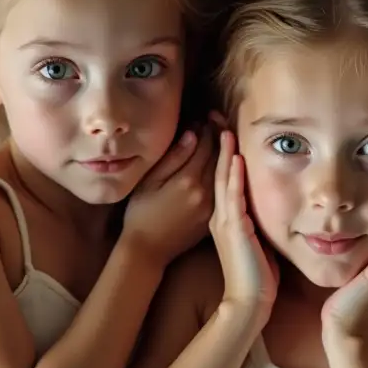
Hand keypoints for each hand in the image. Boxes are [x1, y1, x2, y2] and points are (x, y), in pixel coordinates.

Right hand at [122, 128, 214, 267]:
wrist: (148, 250)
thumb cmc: (141, 214)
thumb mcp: (150, 182)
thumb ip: (173, 158)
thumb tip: (192, 135)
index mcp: (188, 181)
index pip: (206, 147)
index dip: (207, 129)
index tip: (205, 117)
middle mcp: (205, 193)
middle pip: (220, 157)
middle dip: (220, 135)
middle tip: (217, 120)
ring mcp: (212, 206)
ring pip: (225, 172)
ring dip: (226, 152)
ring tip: (224, 135)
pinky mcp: (213, 217)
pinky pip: (224, 188)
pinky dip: (225, 172)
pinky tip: (222, 163)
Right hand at [210, 130, 277, 321]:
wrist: (248, 302)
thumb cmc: (256, 277)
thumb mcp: (258, 242)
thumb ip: (259, 221)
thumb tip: (272, 205)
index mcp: (226, 219)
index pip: (225, 180)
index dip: (224, 155)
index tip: (226, 132)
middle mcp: (221, 217)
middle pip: (219, 174)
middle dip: (218, 147)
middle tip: (216, 120)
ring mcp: (225, 222)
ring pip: (223, 180)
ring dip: (224, 154)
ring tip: (223, 129)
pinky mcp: (234, 229)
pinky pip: (232, 197)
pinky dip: (233, 176)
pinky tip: (235, 157)